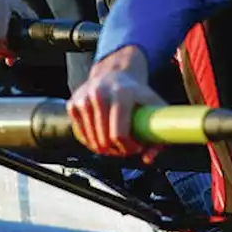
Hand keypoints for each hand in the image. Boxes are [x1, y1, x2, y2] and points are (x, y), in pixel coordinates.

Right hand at [67, 46, 166, 161]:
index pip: (119, 134)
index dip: (128, 148)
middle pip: (104, 140)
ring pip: (92, 141)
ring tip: (116, 142)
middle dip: (117, 150)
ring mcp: (84, 98)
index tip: (136, 147)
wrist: (116, 72)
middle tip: (126, 146)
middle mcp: (100, 94)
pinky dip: (91, 141)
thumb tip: (147, 159)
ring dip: (104, 148)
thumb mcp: (154, 107)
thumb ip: (159, 134)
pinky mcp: (73, 103)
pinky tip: (103, 135)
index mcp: (122, 94)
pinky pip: (81, 135)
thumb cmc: (137, 94)